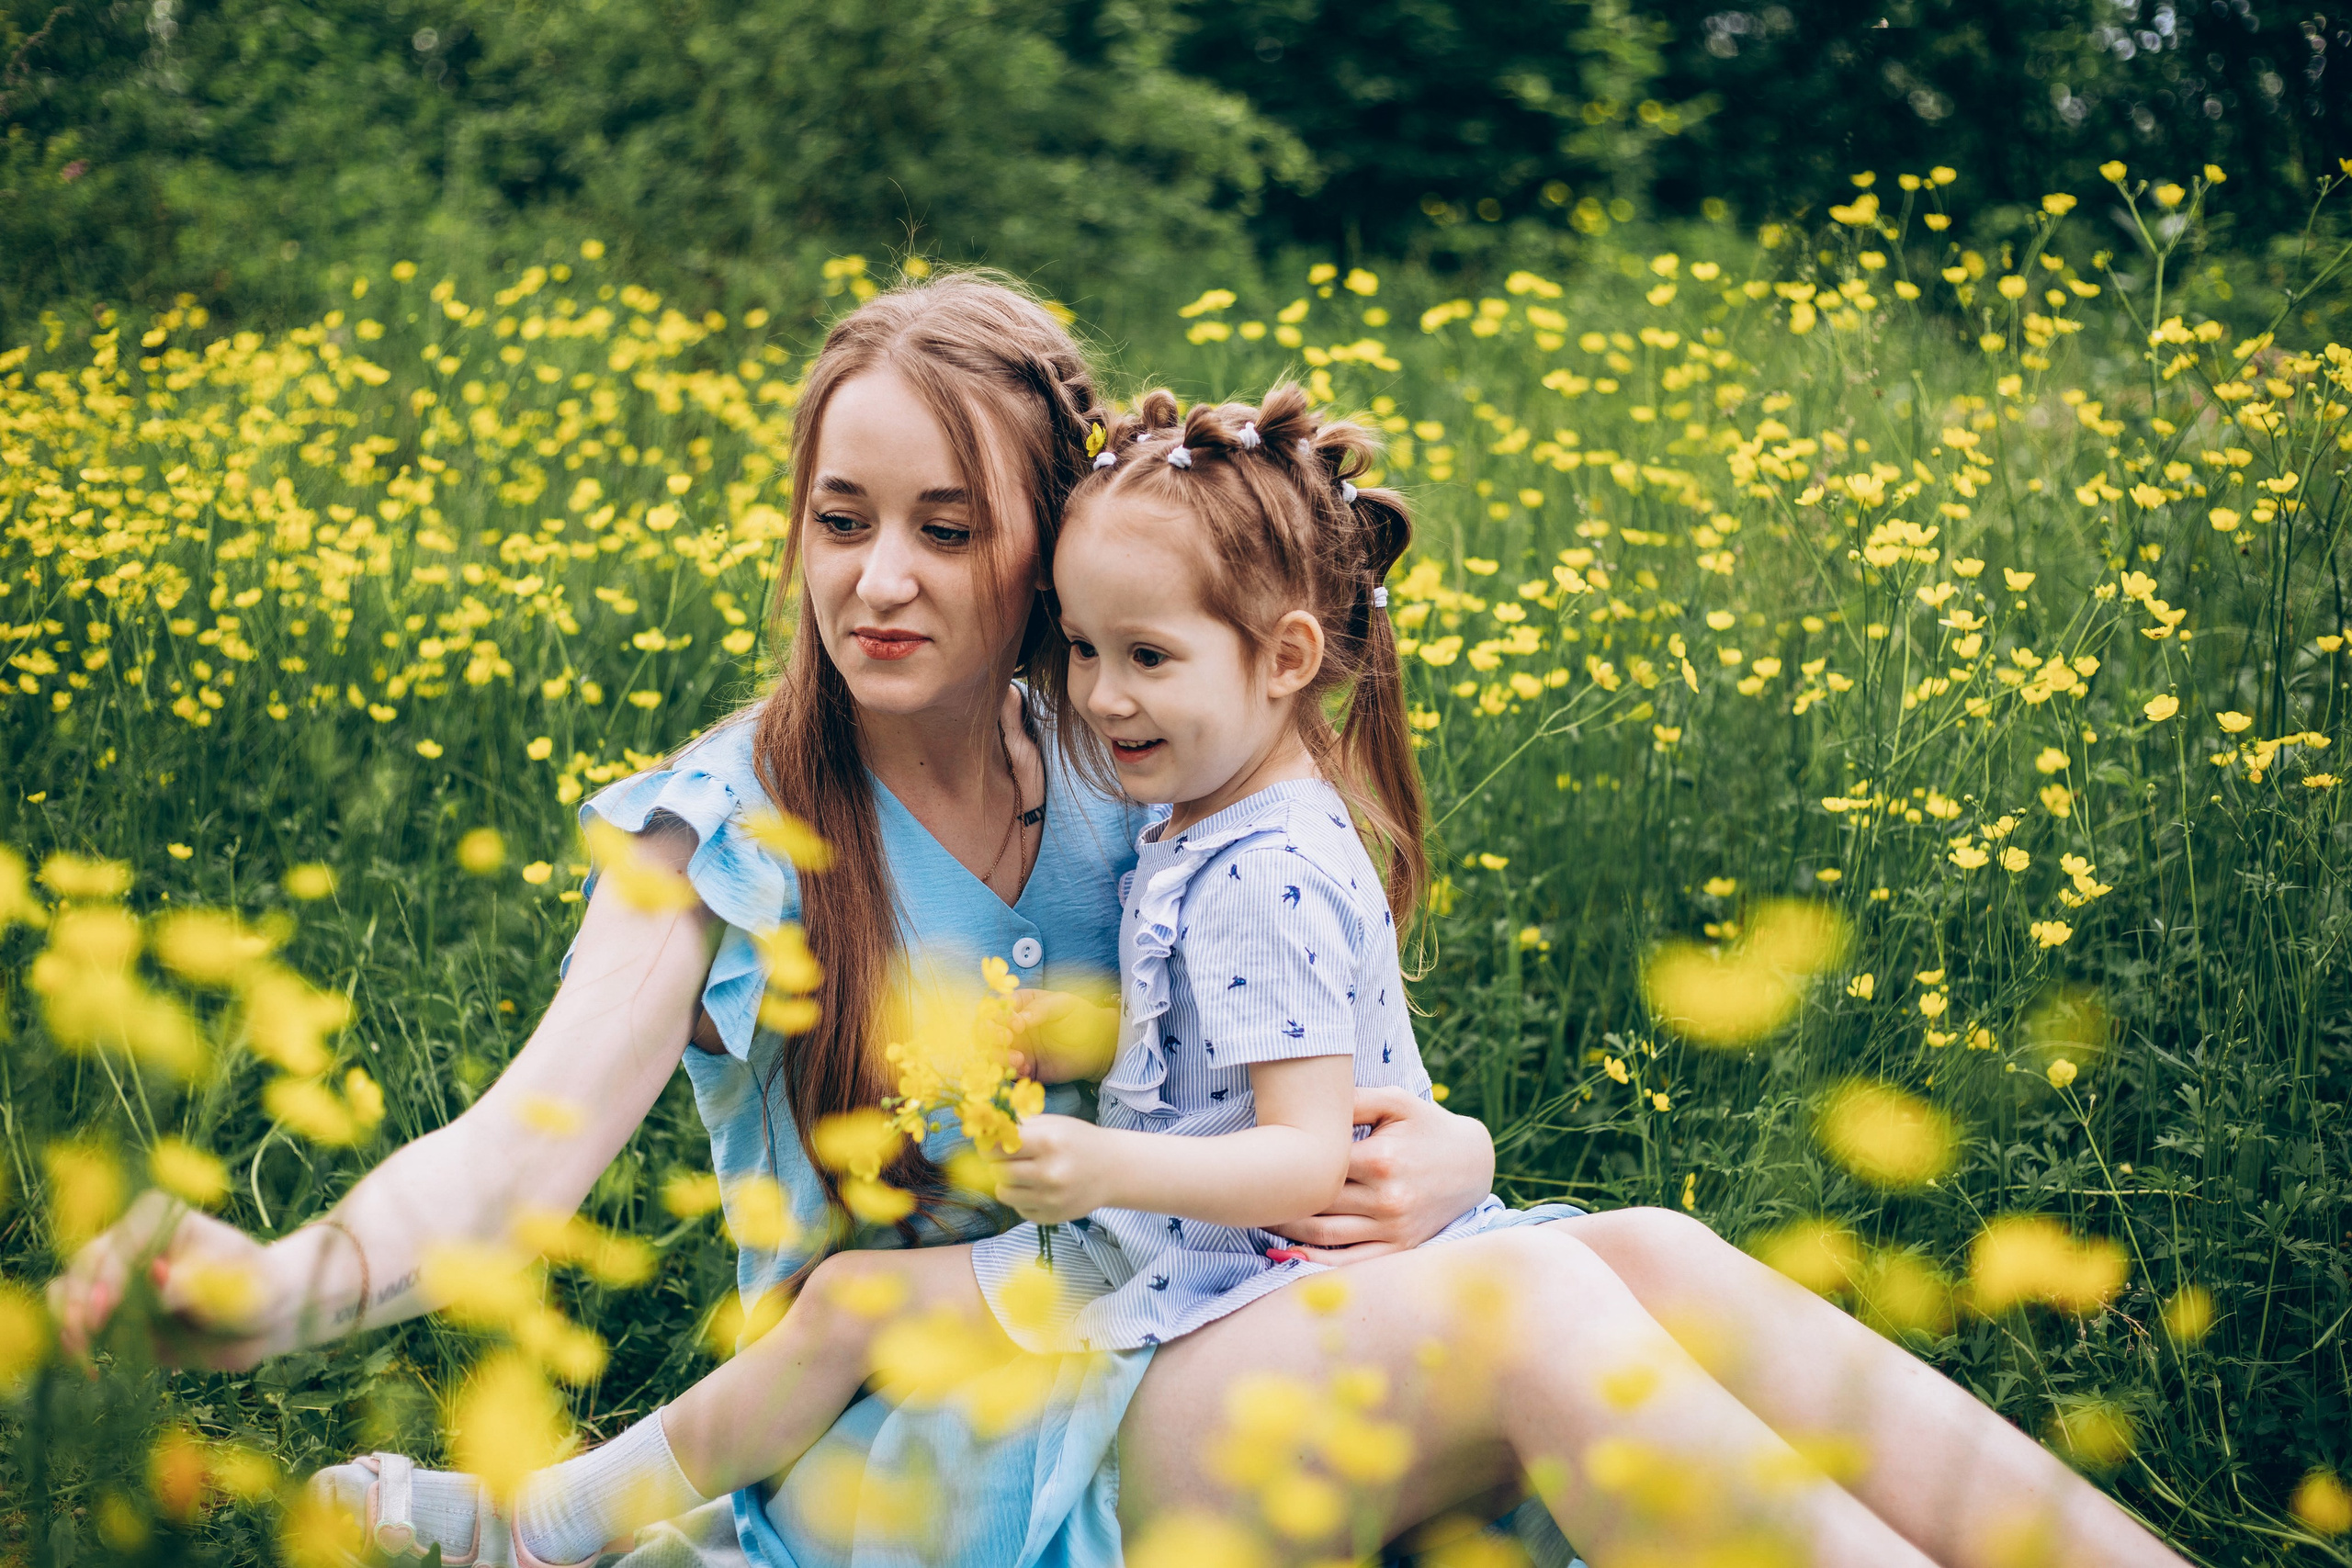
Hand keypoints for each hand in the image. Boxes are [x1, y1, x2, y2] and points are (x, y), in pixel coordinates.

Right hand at [48, 1190, 287, 1370]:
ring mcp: (119, 1278)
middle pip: (84, 1266)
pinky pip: (78, 1324)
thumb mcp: (232, 1285)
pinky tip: (93, 1369)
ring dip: (68, 1323)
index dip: (107, 1278)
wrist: (265, 1319)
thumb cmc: (257, 1289)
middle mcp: (131, 1243)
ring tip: (82, 1354)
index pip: (120, 1244)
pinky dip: (76, 1345)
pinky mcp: (114, 1313)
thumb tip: (153, 1274)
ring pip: (69, 1292)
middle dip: (79, 1303)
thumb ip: (189, 1283)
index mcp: (161, 1219)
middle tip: (85, 1340)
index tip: (104, 1313)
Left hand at [991, 1114, 1108, 1223]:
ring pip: (1003, 1192)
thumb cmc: (1078, 1141)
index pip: (998, 1146)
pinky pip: (1018, 1208)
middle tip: (1006, 1159)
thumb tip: (984, 1131)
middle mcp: (1049, 1172)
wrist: (1112, 1170)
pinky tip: (1036, 1188)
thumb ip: (1019, 1126)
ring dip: (1006, 1182)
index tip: (991, 1144)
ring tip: (1021, 1173)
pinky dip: (1021, 1198)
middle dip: (997, 1163)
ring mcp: (1050, 1198)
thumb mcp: (1053, 1124)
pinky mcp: (1051, 1217)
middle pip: (998, 1171)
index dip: (989, 1145)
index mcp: (1048, 1143)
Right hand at [998, 988, 1118, 1082]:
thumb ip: (1040, 1008)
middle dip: (990, 1035)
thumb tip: (1018, 1020)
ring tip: (1020, 1060)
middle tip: (1008, 1039)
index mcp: (1018, 1004)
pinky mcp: (1022, 1068)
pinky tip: (1027, 1070)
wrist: (1098, 1045)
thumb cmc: (1080, 1017)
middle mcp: (1010, 1026)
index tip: (1016, 1024)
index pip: (994, 1007)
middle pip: (984, 1030)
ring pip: (989, 1053)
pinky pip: (1005, 1072)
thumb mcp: (1063, 1004)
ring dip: (998, 1056)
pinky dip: (1010, 1073)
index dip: (997, 1015)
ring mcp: (1014, 1047)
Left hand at [1267, 1086, 1494, 1264]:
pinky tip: (1287, 1257)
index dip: (1284, 1165)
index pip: (1317, 1166)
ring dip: (1287, 1231)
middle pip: (1316, 1202)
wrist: (1474, 1163)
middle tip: (1243, 1194)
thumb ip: (1353, 1099)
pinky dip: (1316, 1263)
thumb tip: (1308, 1101)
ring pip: (1325, 1235)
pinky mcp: (1400, 1248)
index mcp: (1381, 1159)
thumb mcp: (1397, 1101)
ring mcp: (1393, 1228)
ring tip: (1258, 1219)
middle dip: (1279, 1199)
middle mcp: (1386, 1198)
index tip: (1256, 1161)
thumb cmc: (1428, 1126)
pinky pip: (1350, 1263)